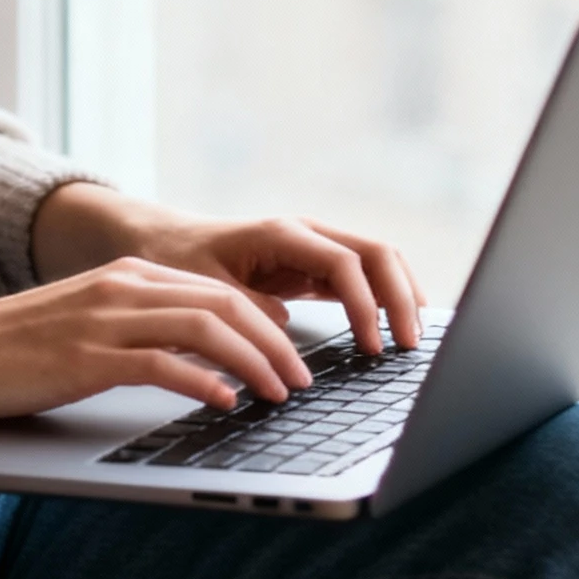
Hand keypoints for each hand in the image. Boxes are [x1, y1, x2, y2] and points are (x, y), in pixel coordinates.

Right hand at [0, 248, 315, 451]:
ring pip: (207, 327)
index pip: (218, 289)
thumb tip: (201, 364)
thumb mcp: (85, 329)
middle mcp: (122, 286)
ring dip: (255, 363)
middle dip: (276, 343)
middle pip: (225, 302)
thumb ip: (138, 334)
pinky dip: (205, 381)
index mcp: (126, 276)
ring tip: (280, 396)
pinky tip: (225, 404)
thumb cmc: (11, 353)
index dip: (266, 322)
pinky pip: (164, 362)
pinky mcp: (87, 355)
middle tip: (304, 383)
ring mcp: (104, 317)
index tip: (294, 357)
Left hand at [121, 208, 423, 357]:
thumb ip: (246, 306)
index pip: (345, 263)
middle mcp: (307, 234)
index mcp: (282, 234)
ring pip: (377, 262)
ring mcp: (314, 247)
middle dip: (400, 297)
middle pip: (376, 254)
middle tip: (411, 344)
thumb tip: (283, 328)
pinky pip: (361, 277)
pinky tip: (392, 326)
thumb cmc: (180, 259)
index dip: (365, 305)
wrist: (166, 240)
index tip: (372, 345)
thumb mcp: (204, 287)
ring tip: (412, 338)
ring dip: (399, 296)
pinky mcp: (314, 265)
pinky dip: (382, 298)